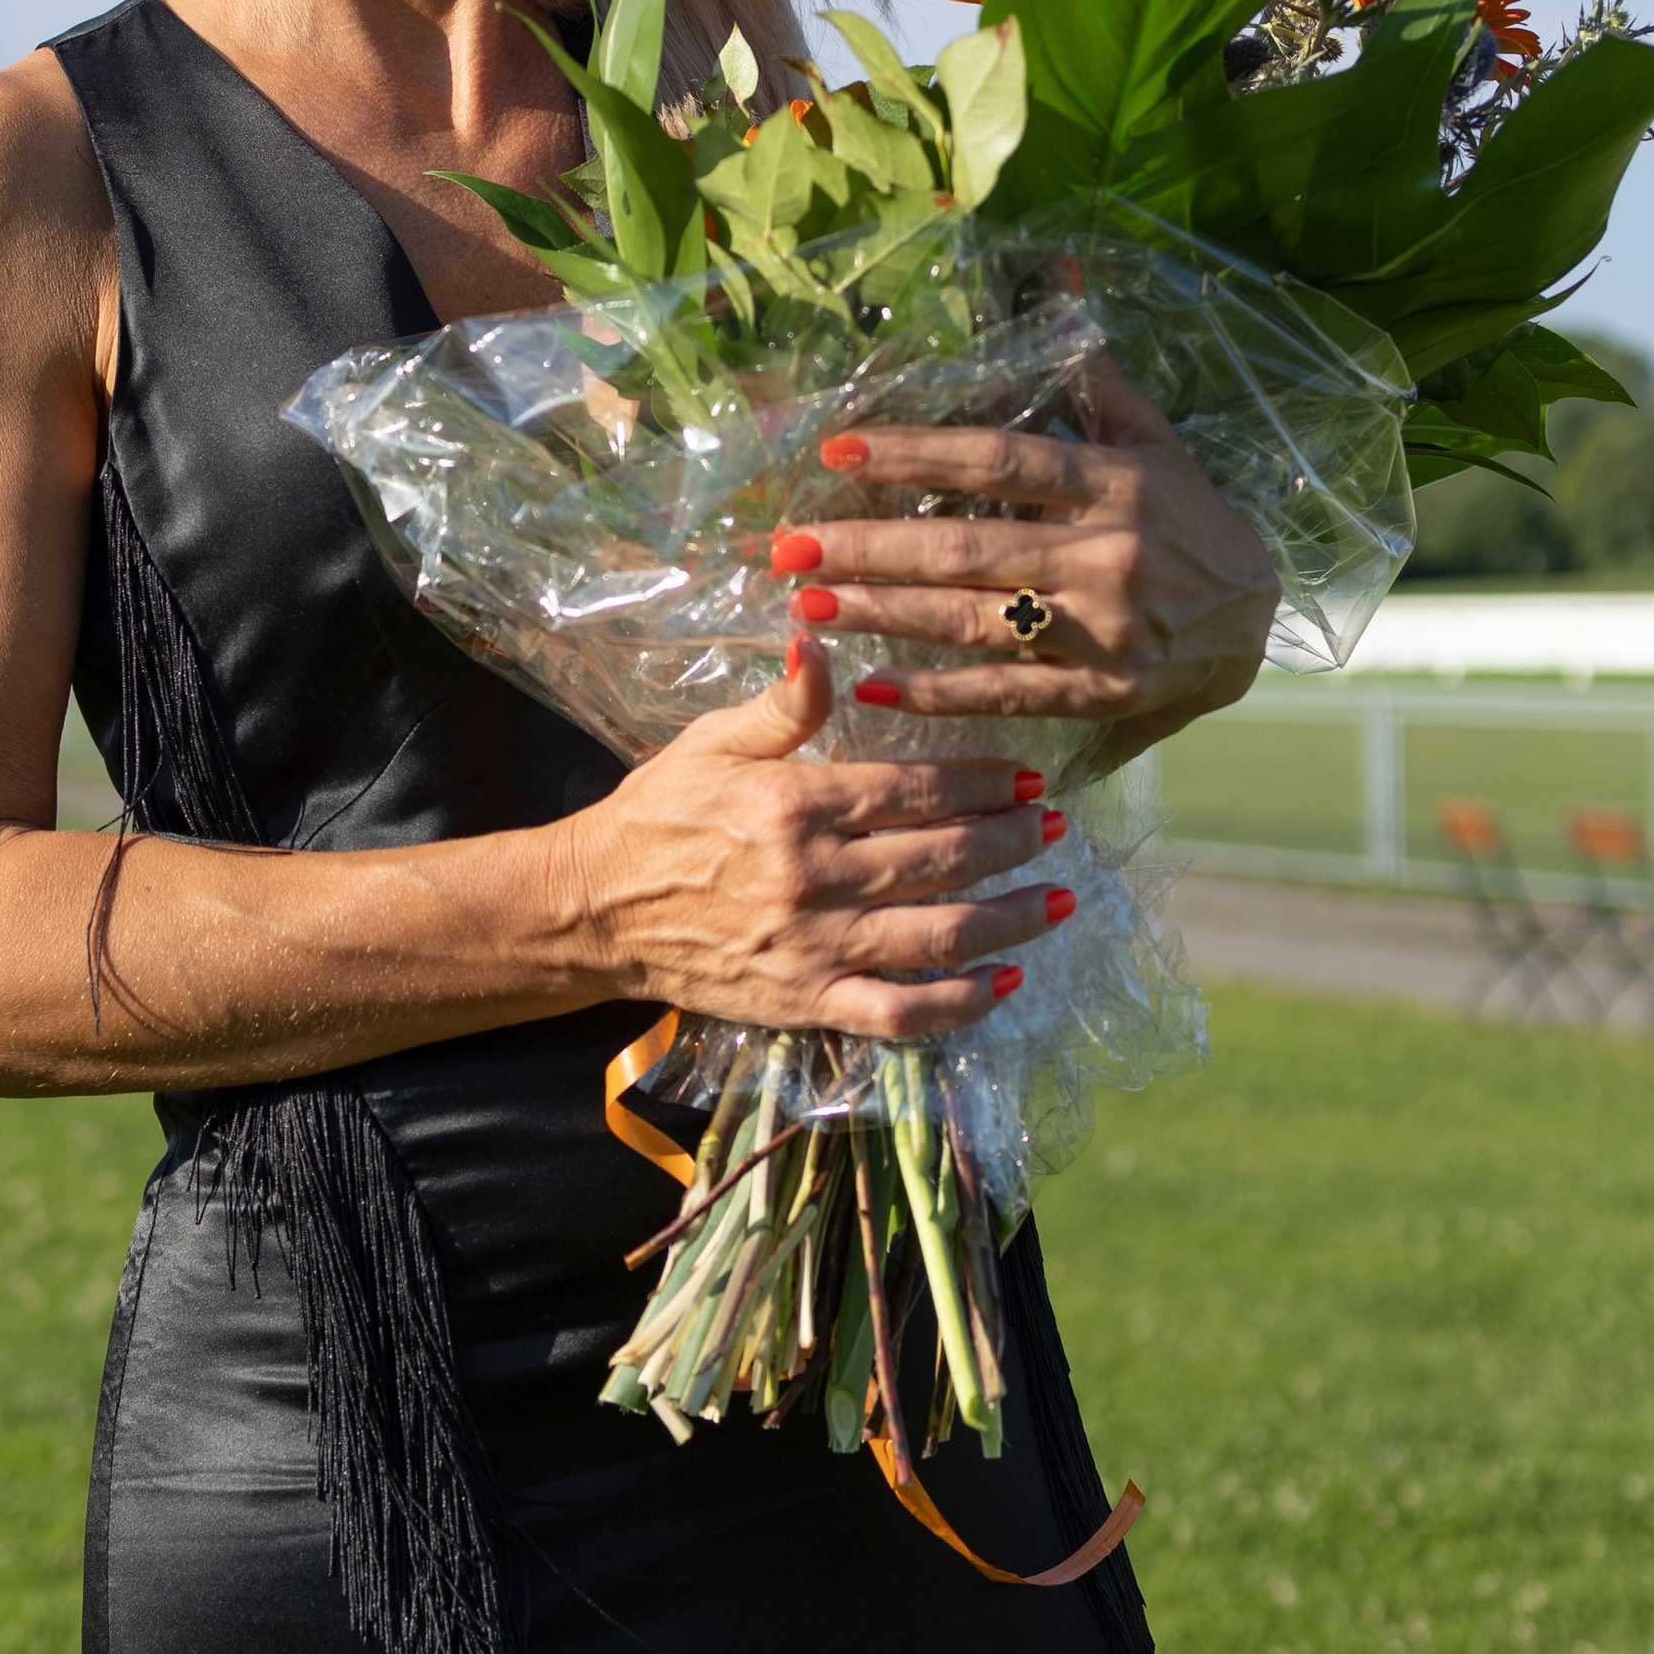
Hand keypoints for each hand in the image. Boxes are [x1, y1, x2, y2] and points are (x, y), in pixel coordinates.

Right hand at [559, 639, 1065, 1041]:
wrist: (596, 909)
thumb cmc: (659, 815)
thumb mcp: (711, 741)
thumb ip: (783, 703)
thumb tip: (822, 639)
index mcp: (795, 805)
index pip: (917, 789)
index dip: (985, 782)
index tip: (1029, 777)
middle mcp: (814, 877)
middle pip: (944, 859)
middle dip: (1013, 841)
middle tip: (1054, 826)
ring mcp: (814, 947)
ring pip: (939, 935)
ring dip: (1011, 917)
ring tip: (1057, 897)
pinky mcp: (807, 1002)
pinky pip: (901, 1013)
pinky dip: (961, 1003)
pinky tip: (1005, 980)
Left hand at [776, 353, 1277, 754]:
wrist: (1254, 625)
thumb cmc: (1189, 520)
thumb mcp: (1154, 439)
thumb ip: (1094, 369)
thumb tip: (1059, 268)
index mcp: (1118, 483)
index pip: (1001, 460)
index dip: (916, 453)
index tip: (839, 451)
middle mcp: (1109, 554)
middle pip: (969, 547)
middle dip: (870, 547)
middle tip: (789, 544)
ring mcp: (1105, 630)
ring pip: (974, 620)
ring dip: (882, 612)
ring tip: (807, 600)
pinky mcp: (1102, 693)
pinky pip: (1004, 693)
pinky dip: (935, 695)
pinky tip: (868, 685)